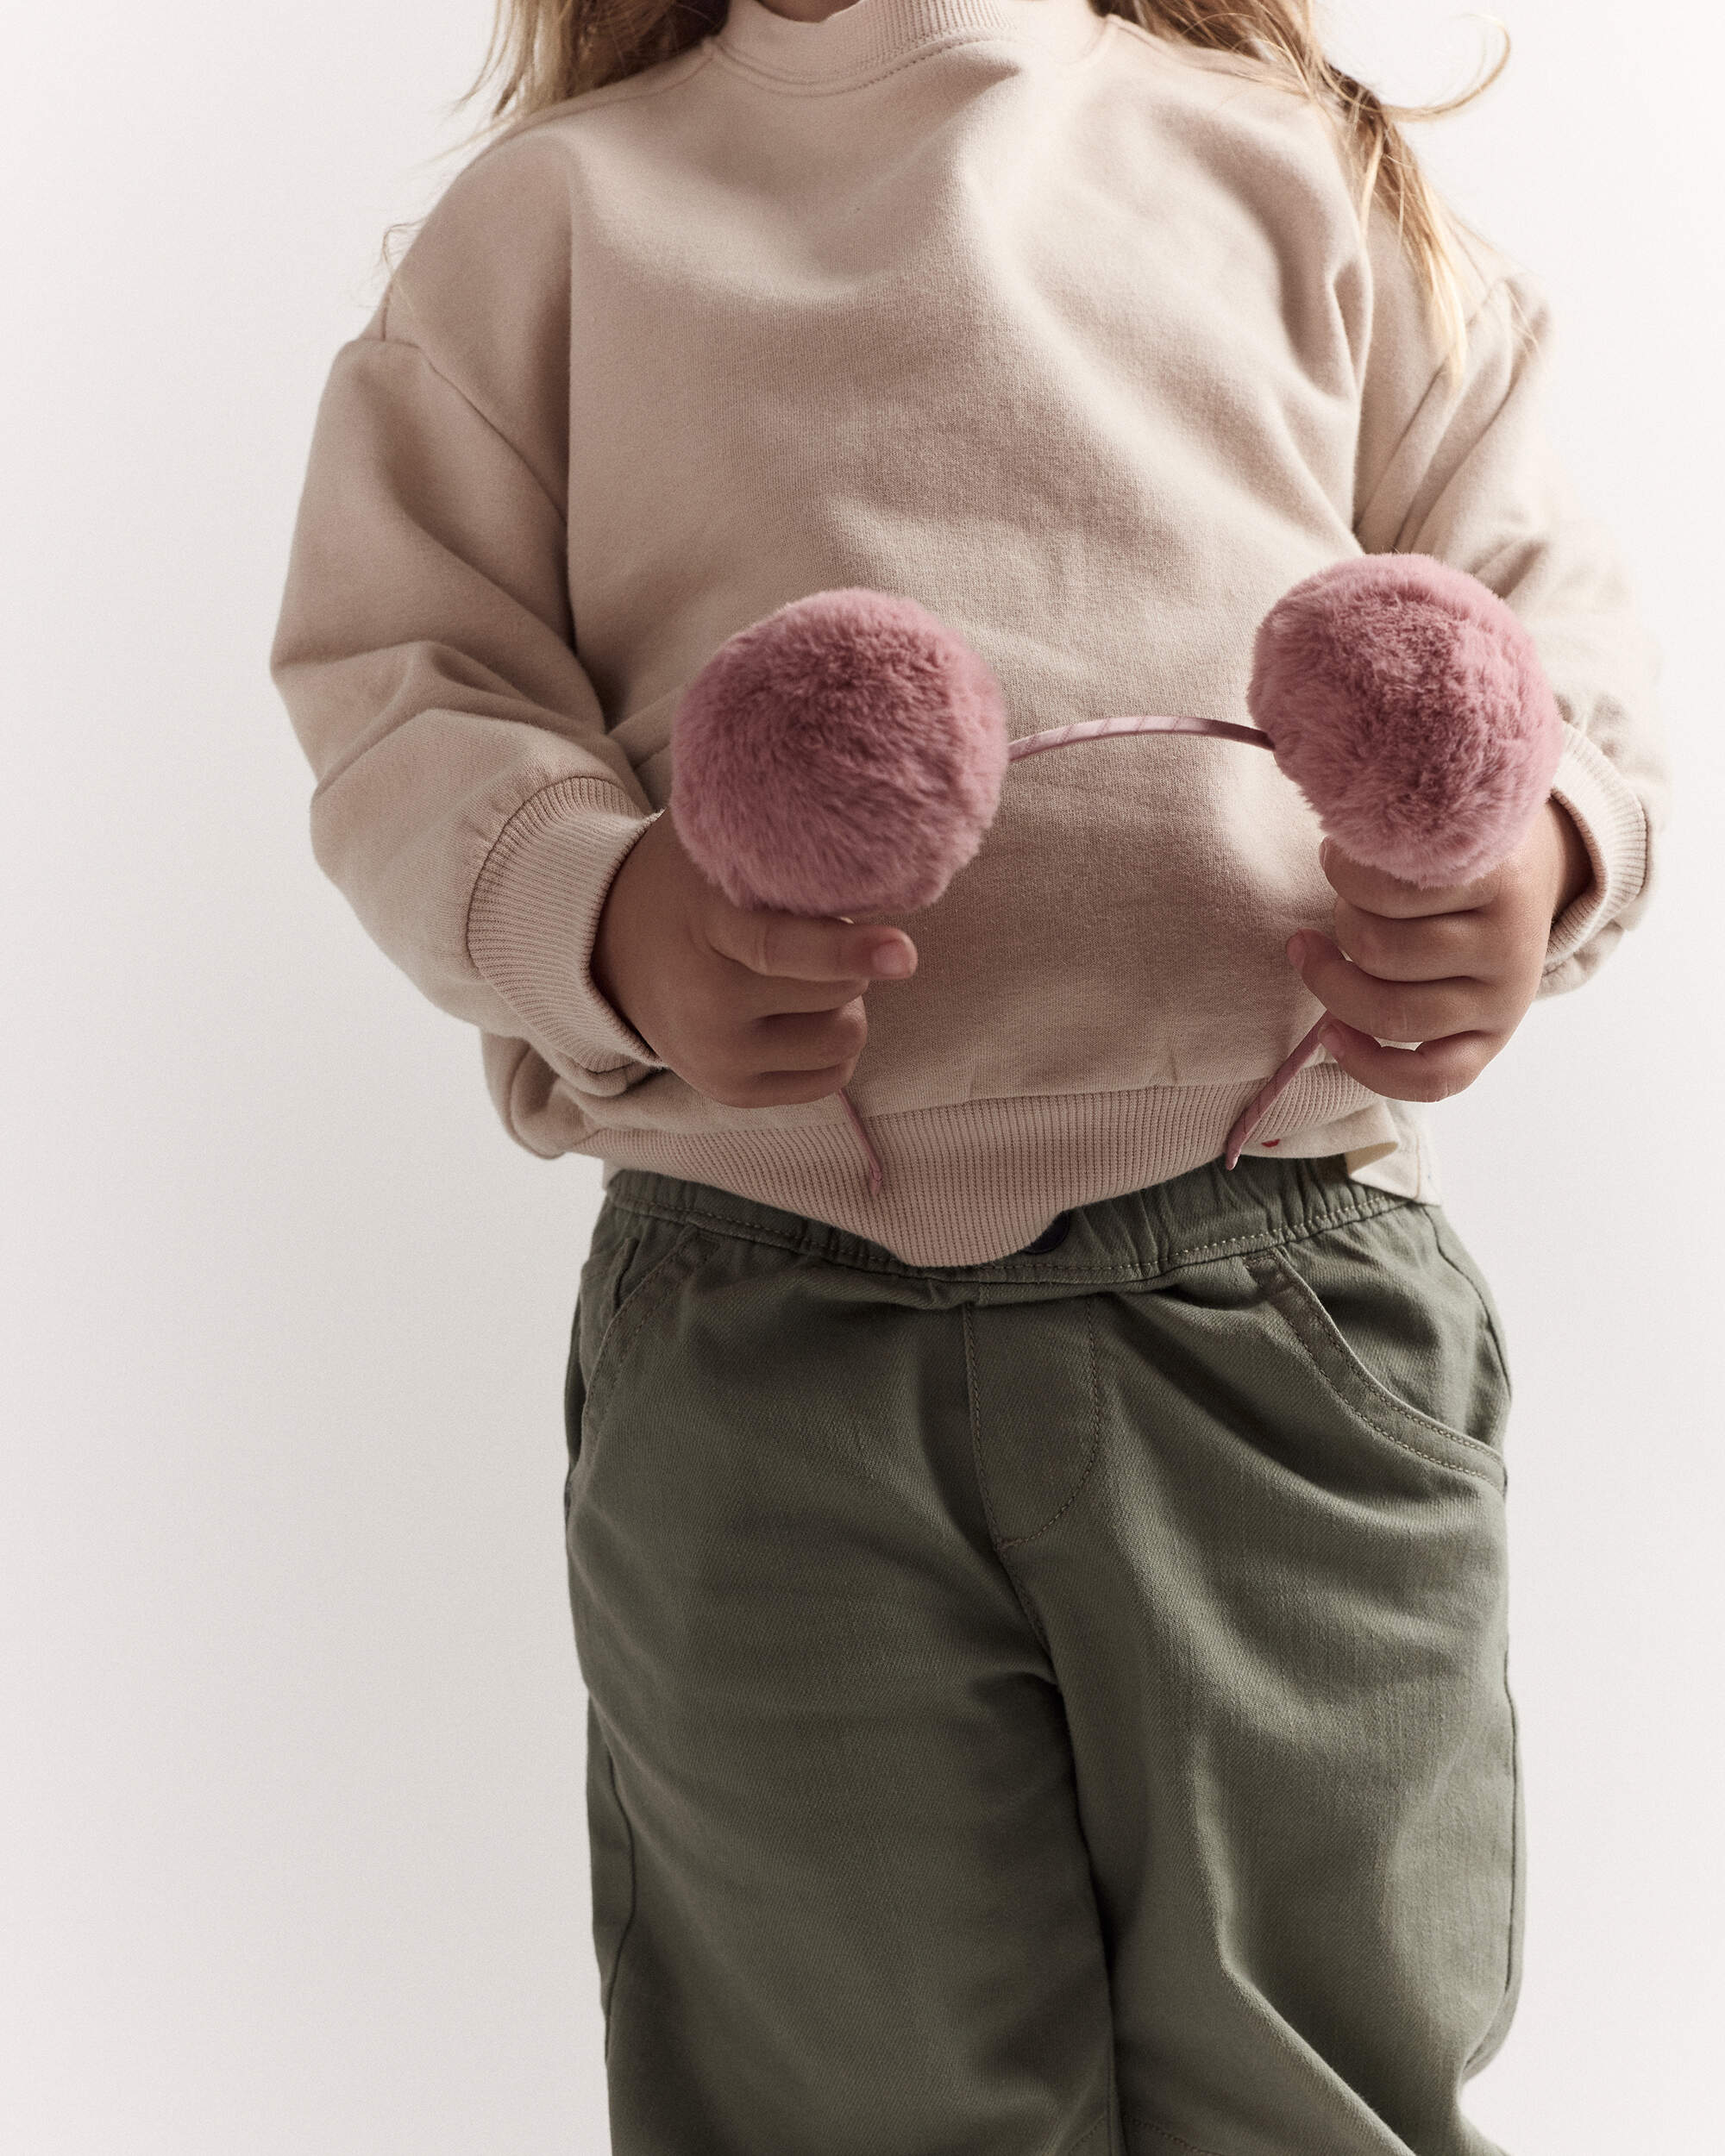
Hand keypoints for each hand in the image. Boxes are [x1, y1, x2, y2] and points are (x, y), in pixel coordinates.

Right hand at [591, 813, 917, 1107]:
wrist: (610, 948)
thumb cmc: (690, 884)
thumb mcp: (720, 845)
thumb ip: (786, 845)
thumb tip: (880, 850)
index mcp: (706, 927)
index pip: (781, 947)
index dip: (848, 949)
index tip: (903, 953)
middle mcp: (706, 1003)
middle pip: (840, 989)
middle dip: (848, 957)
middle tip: (810, 933)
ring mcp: (717, 1056)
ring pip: (845, 1036)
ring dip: (842, 1002)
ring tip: (801, 975)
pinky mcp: (732, 1092)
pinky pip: (832, 1075)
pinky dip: (830, 1041)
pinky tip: (795, 1012)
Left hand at [1283, 798, 1592, 1103]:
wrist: (1532, 875)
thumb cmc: (1462, 851)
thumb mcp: (1444, 827)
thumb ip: (1398, 841)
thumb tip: (1334, 855)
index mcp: (1499, 879)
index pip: (1389, 888)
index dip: (1343, 874)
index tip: (1334, 858)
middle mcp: (1508, 946)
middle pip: (1379, 951)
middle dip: (1341, 927)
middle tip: (1341, 905)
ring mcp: (1504, 1001)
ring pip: (1392, 1013)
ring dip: (1336, 985)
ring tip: (1323, 955)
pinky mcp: (1492, 1041)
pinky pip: (1430, 1080)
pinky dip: (1371, 1067)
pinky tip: (1331, 1035)